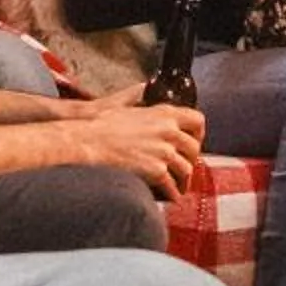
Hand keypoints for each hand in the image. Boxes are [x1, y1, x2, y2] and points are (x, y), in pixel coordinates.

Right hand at [54, 96, 208, 199]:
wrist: (87, 142)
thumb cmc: (100, 125)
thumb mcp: (126, 104)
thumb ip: (141, 99)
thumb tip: (146, 89)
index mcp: (164, 114)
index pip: (198, 120)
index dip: (199, 134)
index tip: (194, 141)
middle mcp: (169, 132)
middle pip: (194, 149)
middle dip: (191, 160)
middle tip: (184, 167)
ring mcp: (164, 152)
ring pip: (186, 170)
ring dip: (183, 180)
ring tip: (178, 186)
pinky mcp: (157, 171)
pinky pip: (172, 187)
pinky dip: (172, 194)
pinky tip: (168, 196)